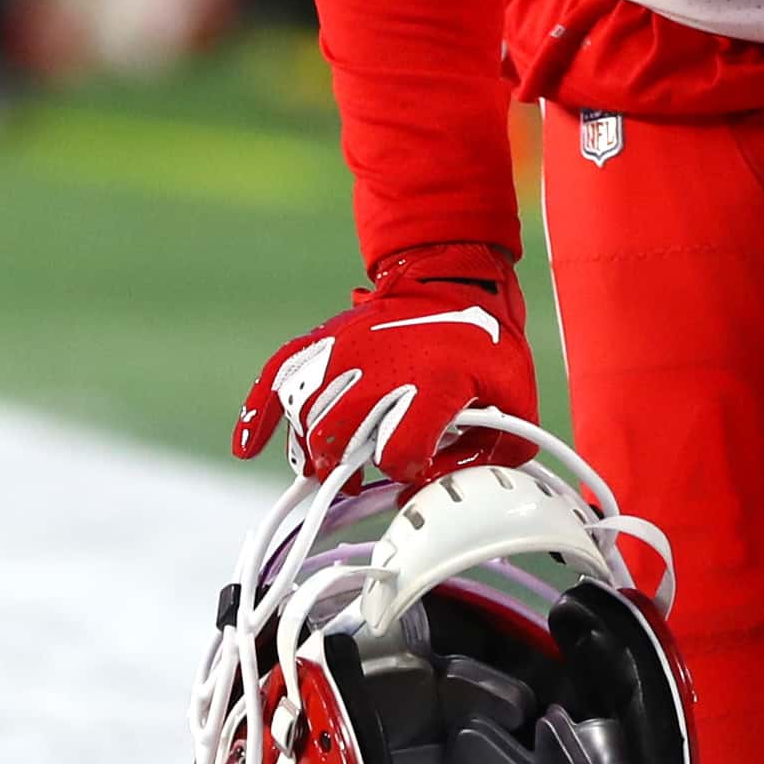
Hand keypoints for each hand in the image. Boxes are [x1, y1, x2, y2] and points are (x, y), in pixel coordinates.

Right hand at [234, 243, 535, 483]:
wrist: (451, 280)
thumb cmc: (482, 343)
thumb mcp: (517, 394)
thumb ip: (502, 448)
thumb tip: (453, 482)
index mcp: (431, 383)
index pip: (398, 454)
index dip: (407, 471)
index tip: (416, 466)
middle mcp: (379, 369)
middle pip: (337, 440)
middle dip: (346, 468)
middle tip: (360, 474)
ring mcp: (343, 353)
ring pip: (304, 417)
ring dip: (312, 451)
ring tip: (330, 463)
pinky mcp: (322, 343)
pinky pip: (276, 376)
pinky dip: (256, 413)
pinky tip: (247, 445)